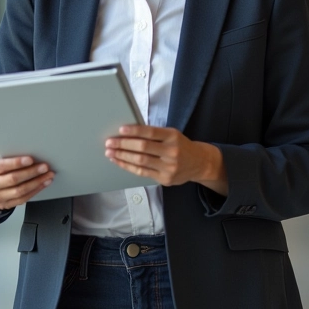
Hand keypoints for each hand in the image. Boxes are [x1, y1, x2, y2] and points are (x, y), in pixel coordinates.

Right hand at [0, 137, 54, 210]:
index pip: (1, 166)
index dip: (16, 163)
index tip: (30, 159)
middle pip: (13, 179)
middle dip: (31, 172)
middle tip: (44, 166)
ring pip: (19, 191)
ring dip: (37, 183)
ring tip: (48, 175)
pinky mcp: (4, 205)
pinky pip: (22, 199)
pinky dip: (35, 191)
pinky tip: (43, 184)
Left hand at [105, 125, 227, 195]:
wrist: (199, 163)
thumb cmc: (181, 145)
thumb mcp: (172, 134)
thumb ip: (154, 134)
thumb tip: (128, 133)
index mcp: (173, 136)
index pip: (150, 133)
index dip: (134, 131)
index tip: (120, 130)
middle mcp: (171, 152)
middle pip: (143, 148)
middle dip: (123, 145)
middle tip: (109, 142)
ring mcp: (168, 167)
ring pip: (141, 162)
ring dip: (122, 156)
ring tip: (110, 152)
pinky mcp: (164, 179)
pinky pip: (142, 172)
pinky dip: (128, 166)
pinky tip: (119, 162)